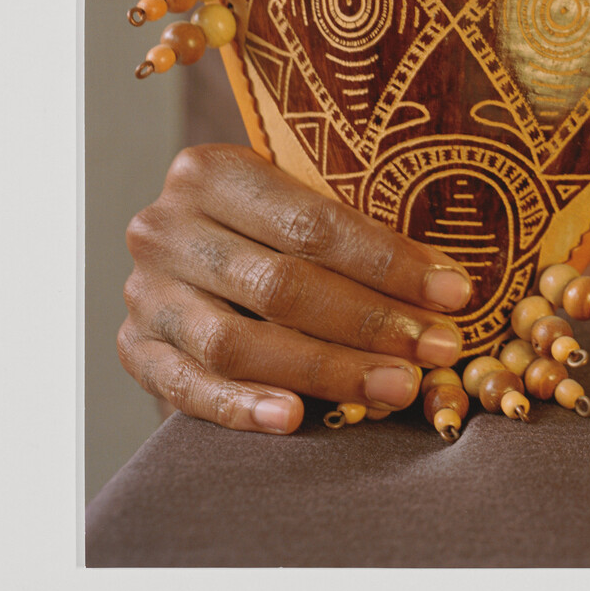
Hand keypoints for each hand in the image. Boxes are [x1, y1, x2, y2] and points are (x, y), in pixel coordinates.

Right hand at [120, 145, 474, 433]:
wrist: (194, 249)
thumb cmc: (276, 224)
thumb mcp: (305, 203)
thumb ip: (355, 233)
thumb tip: (449, 288)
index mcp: (212, 171)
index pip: (313, 224)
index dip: (390, 263)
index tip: (454, 294)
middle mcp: (166, 228)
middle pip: (281, 286)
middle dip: (371, 323)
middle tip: (438, 349)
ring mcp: (146, 292)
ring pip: (239, 343)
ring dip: (327, 371)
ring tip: (395, 387)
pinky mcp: (135, 349)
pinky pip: (188, 386)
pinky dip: (241, 406)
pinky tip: (293, 419)